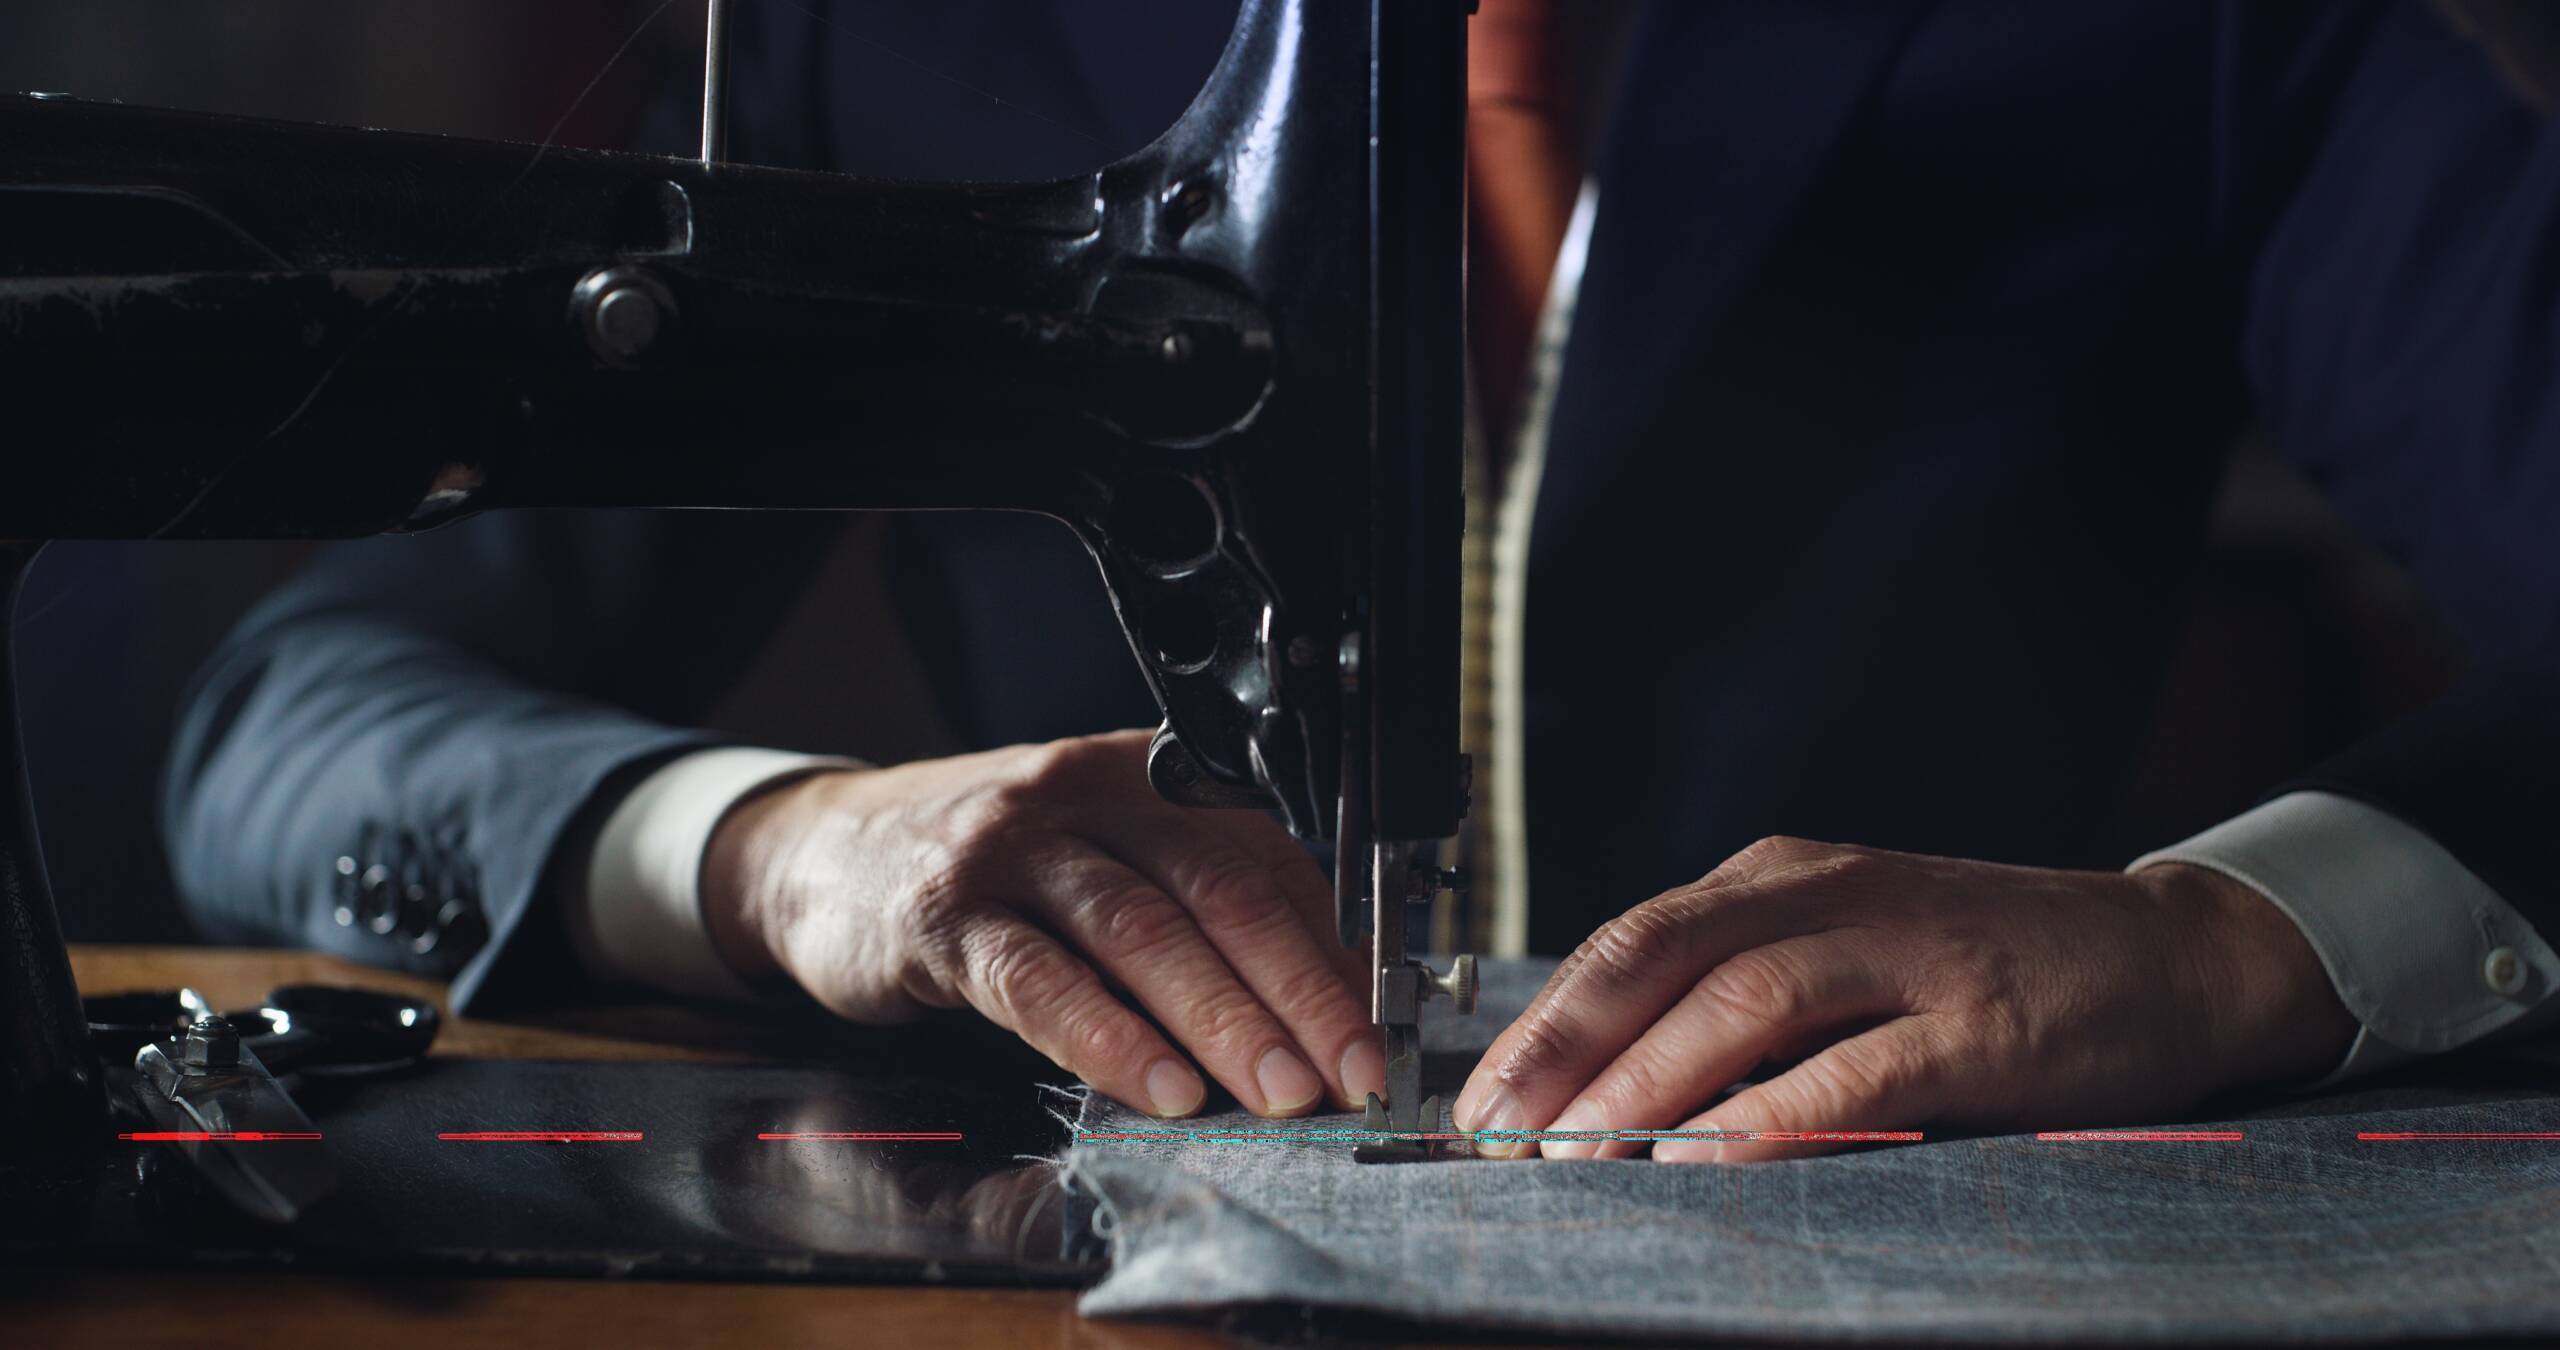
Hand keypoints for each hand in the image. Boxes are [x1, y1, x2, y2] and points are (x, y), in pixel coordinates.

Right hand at [700, 730, 1380, 1118]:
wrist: (830, 851)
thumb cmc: (995, 872)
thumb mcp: (1109, 864)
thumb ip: (1202, 916)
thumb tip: (1322, 1005)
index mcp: (1154, 781)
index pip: (1269, 863)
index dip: (1333, 954)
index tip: (1379, 1037)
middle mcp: (1092, 796)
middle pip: (1220, 893)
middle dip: (1298, 993)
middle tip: (1350, 1077)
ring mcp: (1016, 850)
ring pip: (1141, 932)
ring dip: (1221, 1020)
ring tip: (1278, 1093)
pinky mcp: (946, 915)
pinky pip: (1039, 979)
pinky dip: (1106, 1037)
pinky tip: (1157, 1088)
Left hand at [1452, 837, 2355, 1161]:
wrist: (2170, 956)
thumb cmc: (1986, 969)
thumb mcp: (1848, 953)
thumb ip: (1745, 996)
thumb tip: (1607, 1083)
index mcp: (1783, 878)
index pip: (1631, 939)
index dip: (1547, 1021)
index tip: (1481, 1104)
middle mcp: (1829, 895)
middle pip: (1659, 956)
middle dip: (1564, 1051)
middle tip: (1498, 1137)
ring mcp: (1906, 951)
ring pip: (1739, 1003)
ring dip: (1645, 1084)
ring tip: (1578, 1157)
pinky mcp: (1977, 1021)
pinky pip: (1851, 1067)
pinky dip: (1768, 1117)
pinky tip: (1707, 1162)